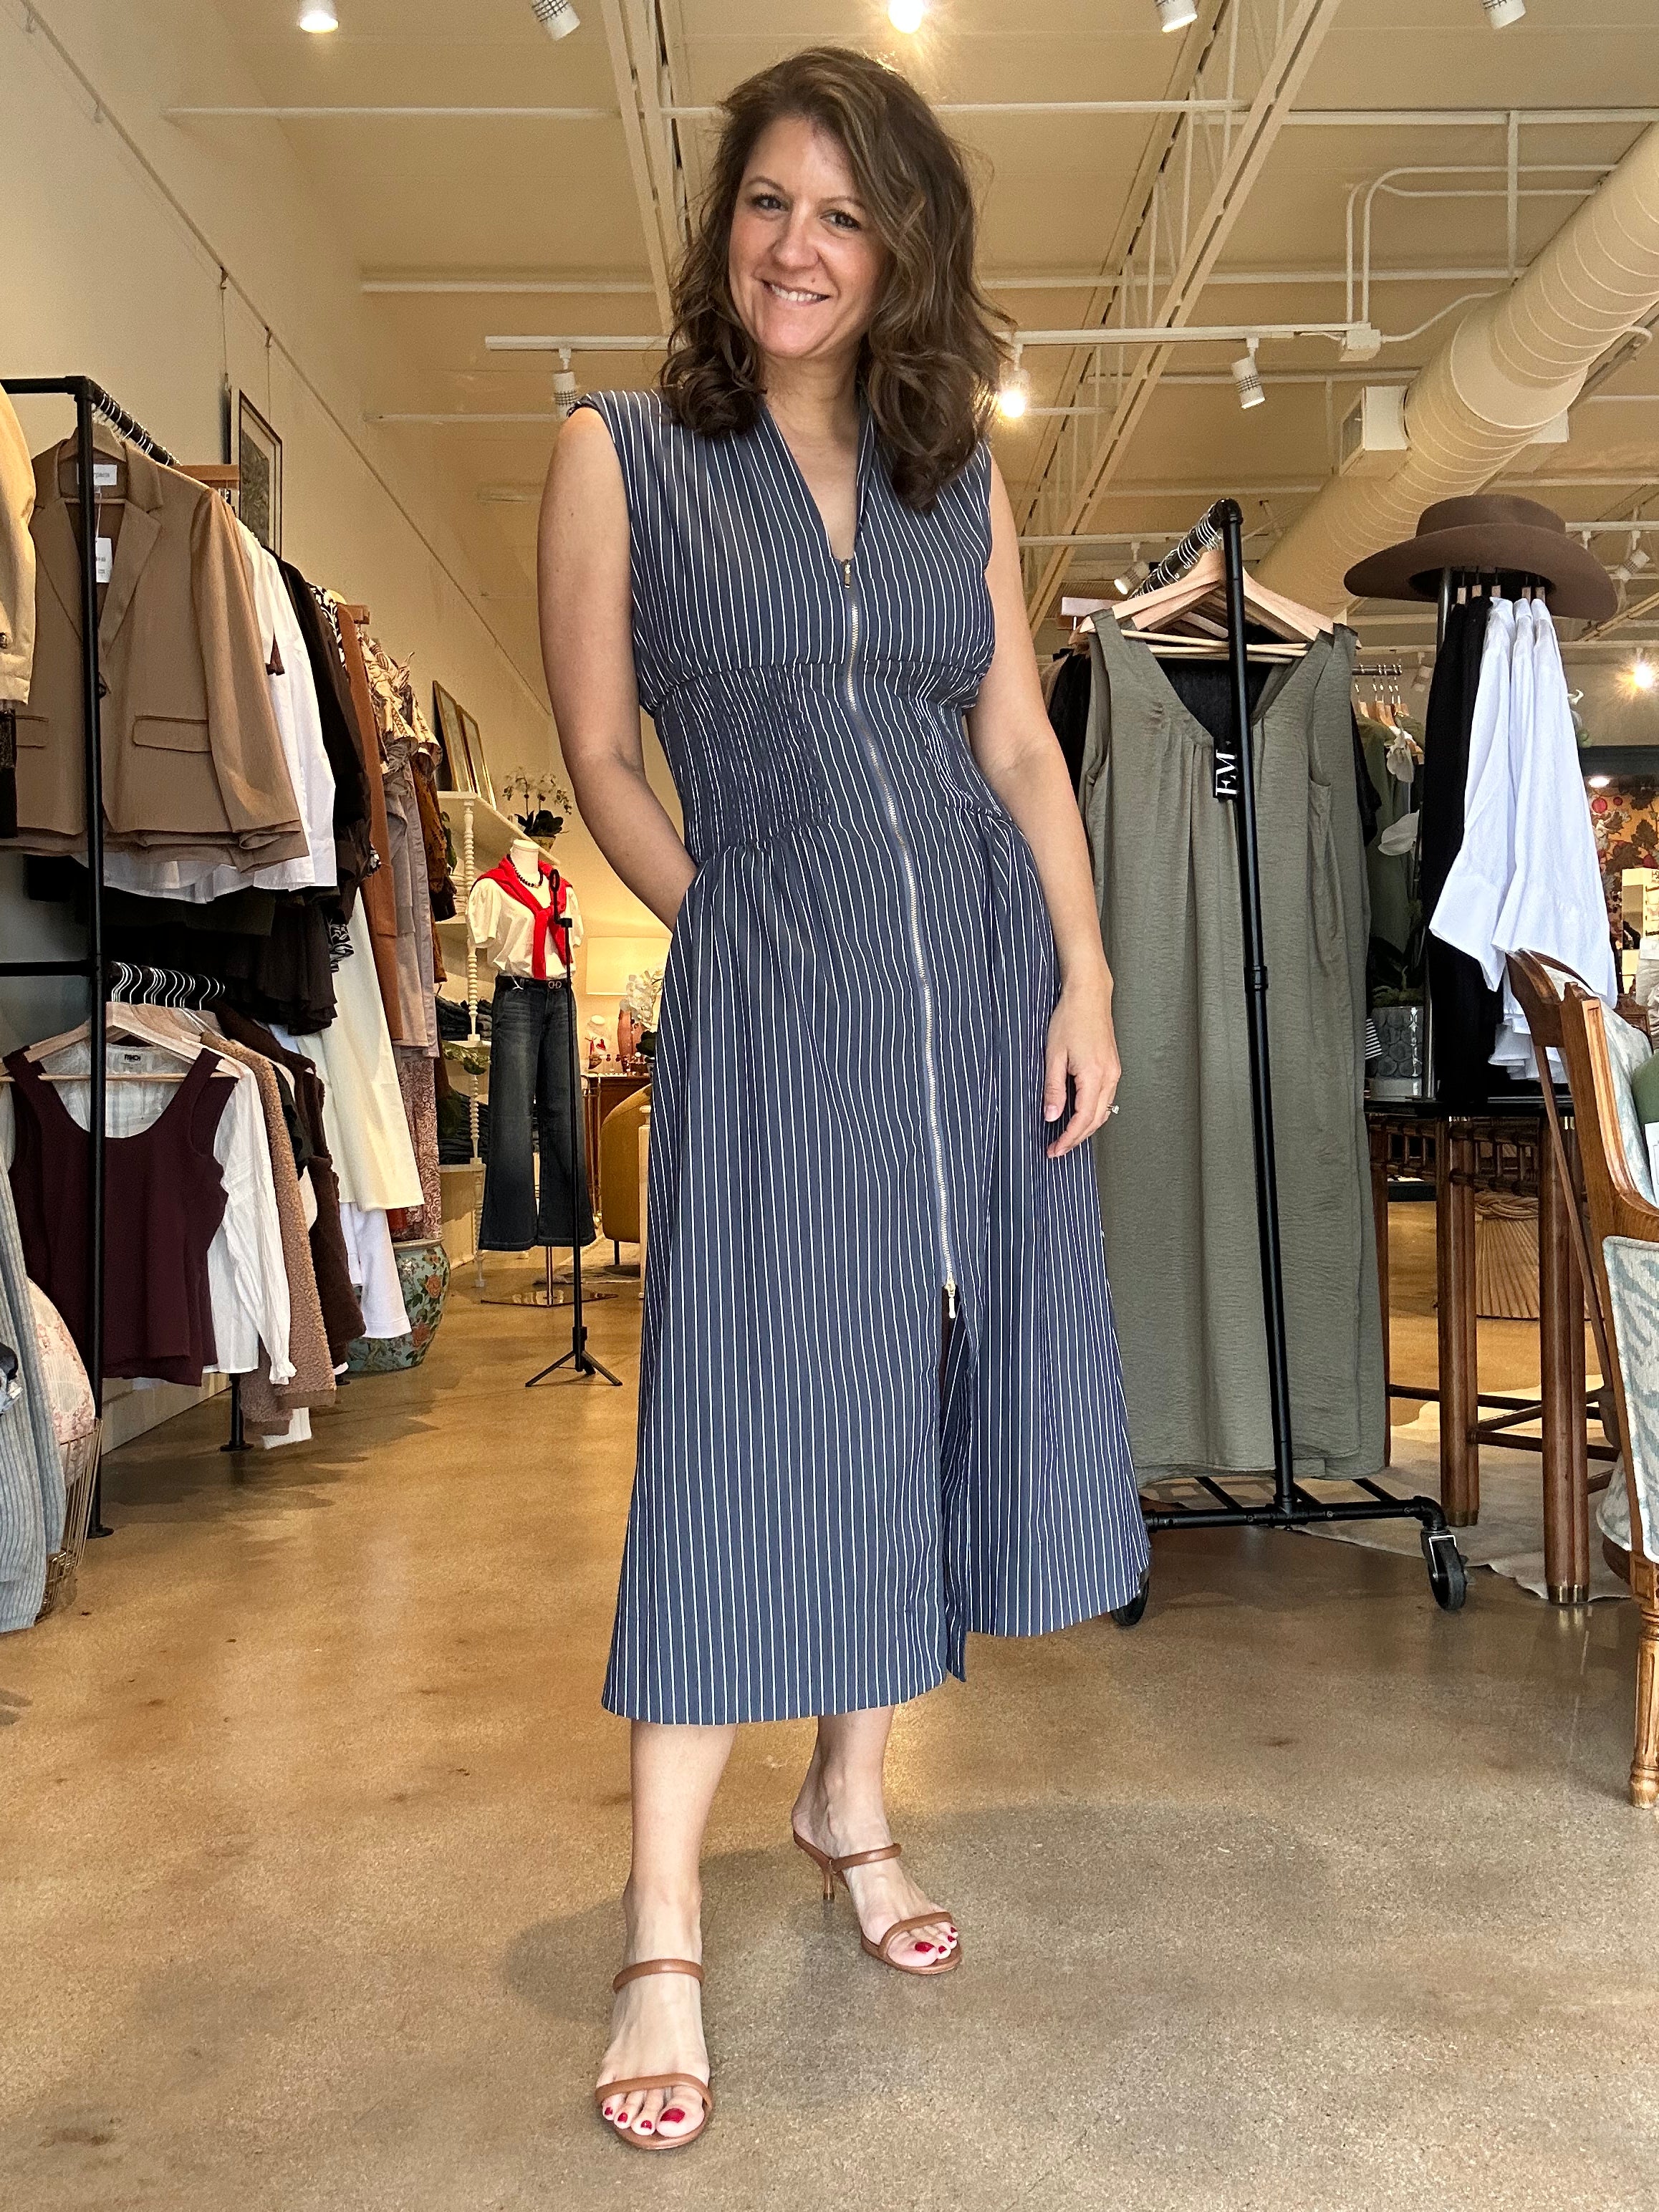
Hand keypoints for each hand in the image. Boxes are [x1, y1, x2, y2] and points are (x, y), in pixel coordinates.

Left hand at [1043, 970, 1120, 1158]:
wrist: (1089, 996)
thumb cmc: (1070, 1018)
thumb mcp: (1053, 1055)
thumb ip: (1053, 1088)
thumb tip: (1052, 1115)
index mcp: (1095, 1075)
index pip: (1083, 1119)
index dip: (1068, 1138)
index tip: (1055, 1149)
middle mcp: (1110, 1077)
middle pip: (1096, 1120)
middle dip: (1076, 1138)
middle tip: (1057, 1149)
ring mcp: (1114, 1072)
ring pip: (1103, 1112)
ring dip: (1085, 1128)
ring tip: (1066, 1137)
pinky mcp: (1113, 1067)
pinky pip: (1106, 1099)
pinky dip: (1093, 1113)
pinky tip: (1079, 1115)